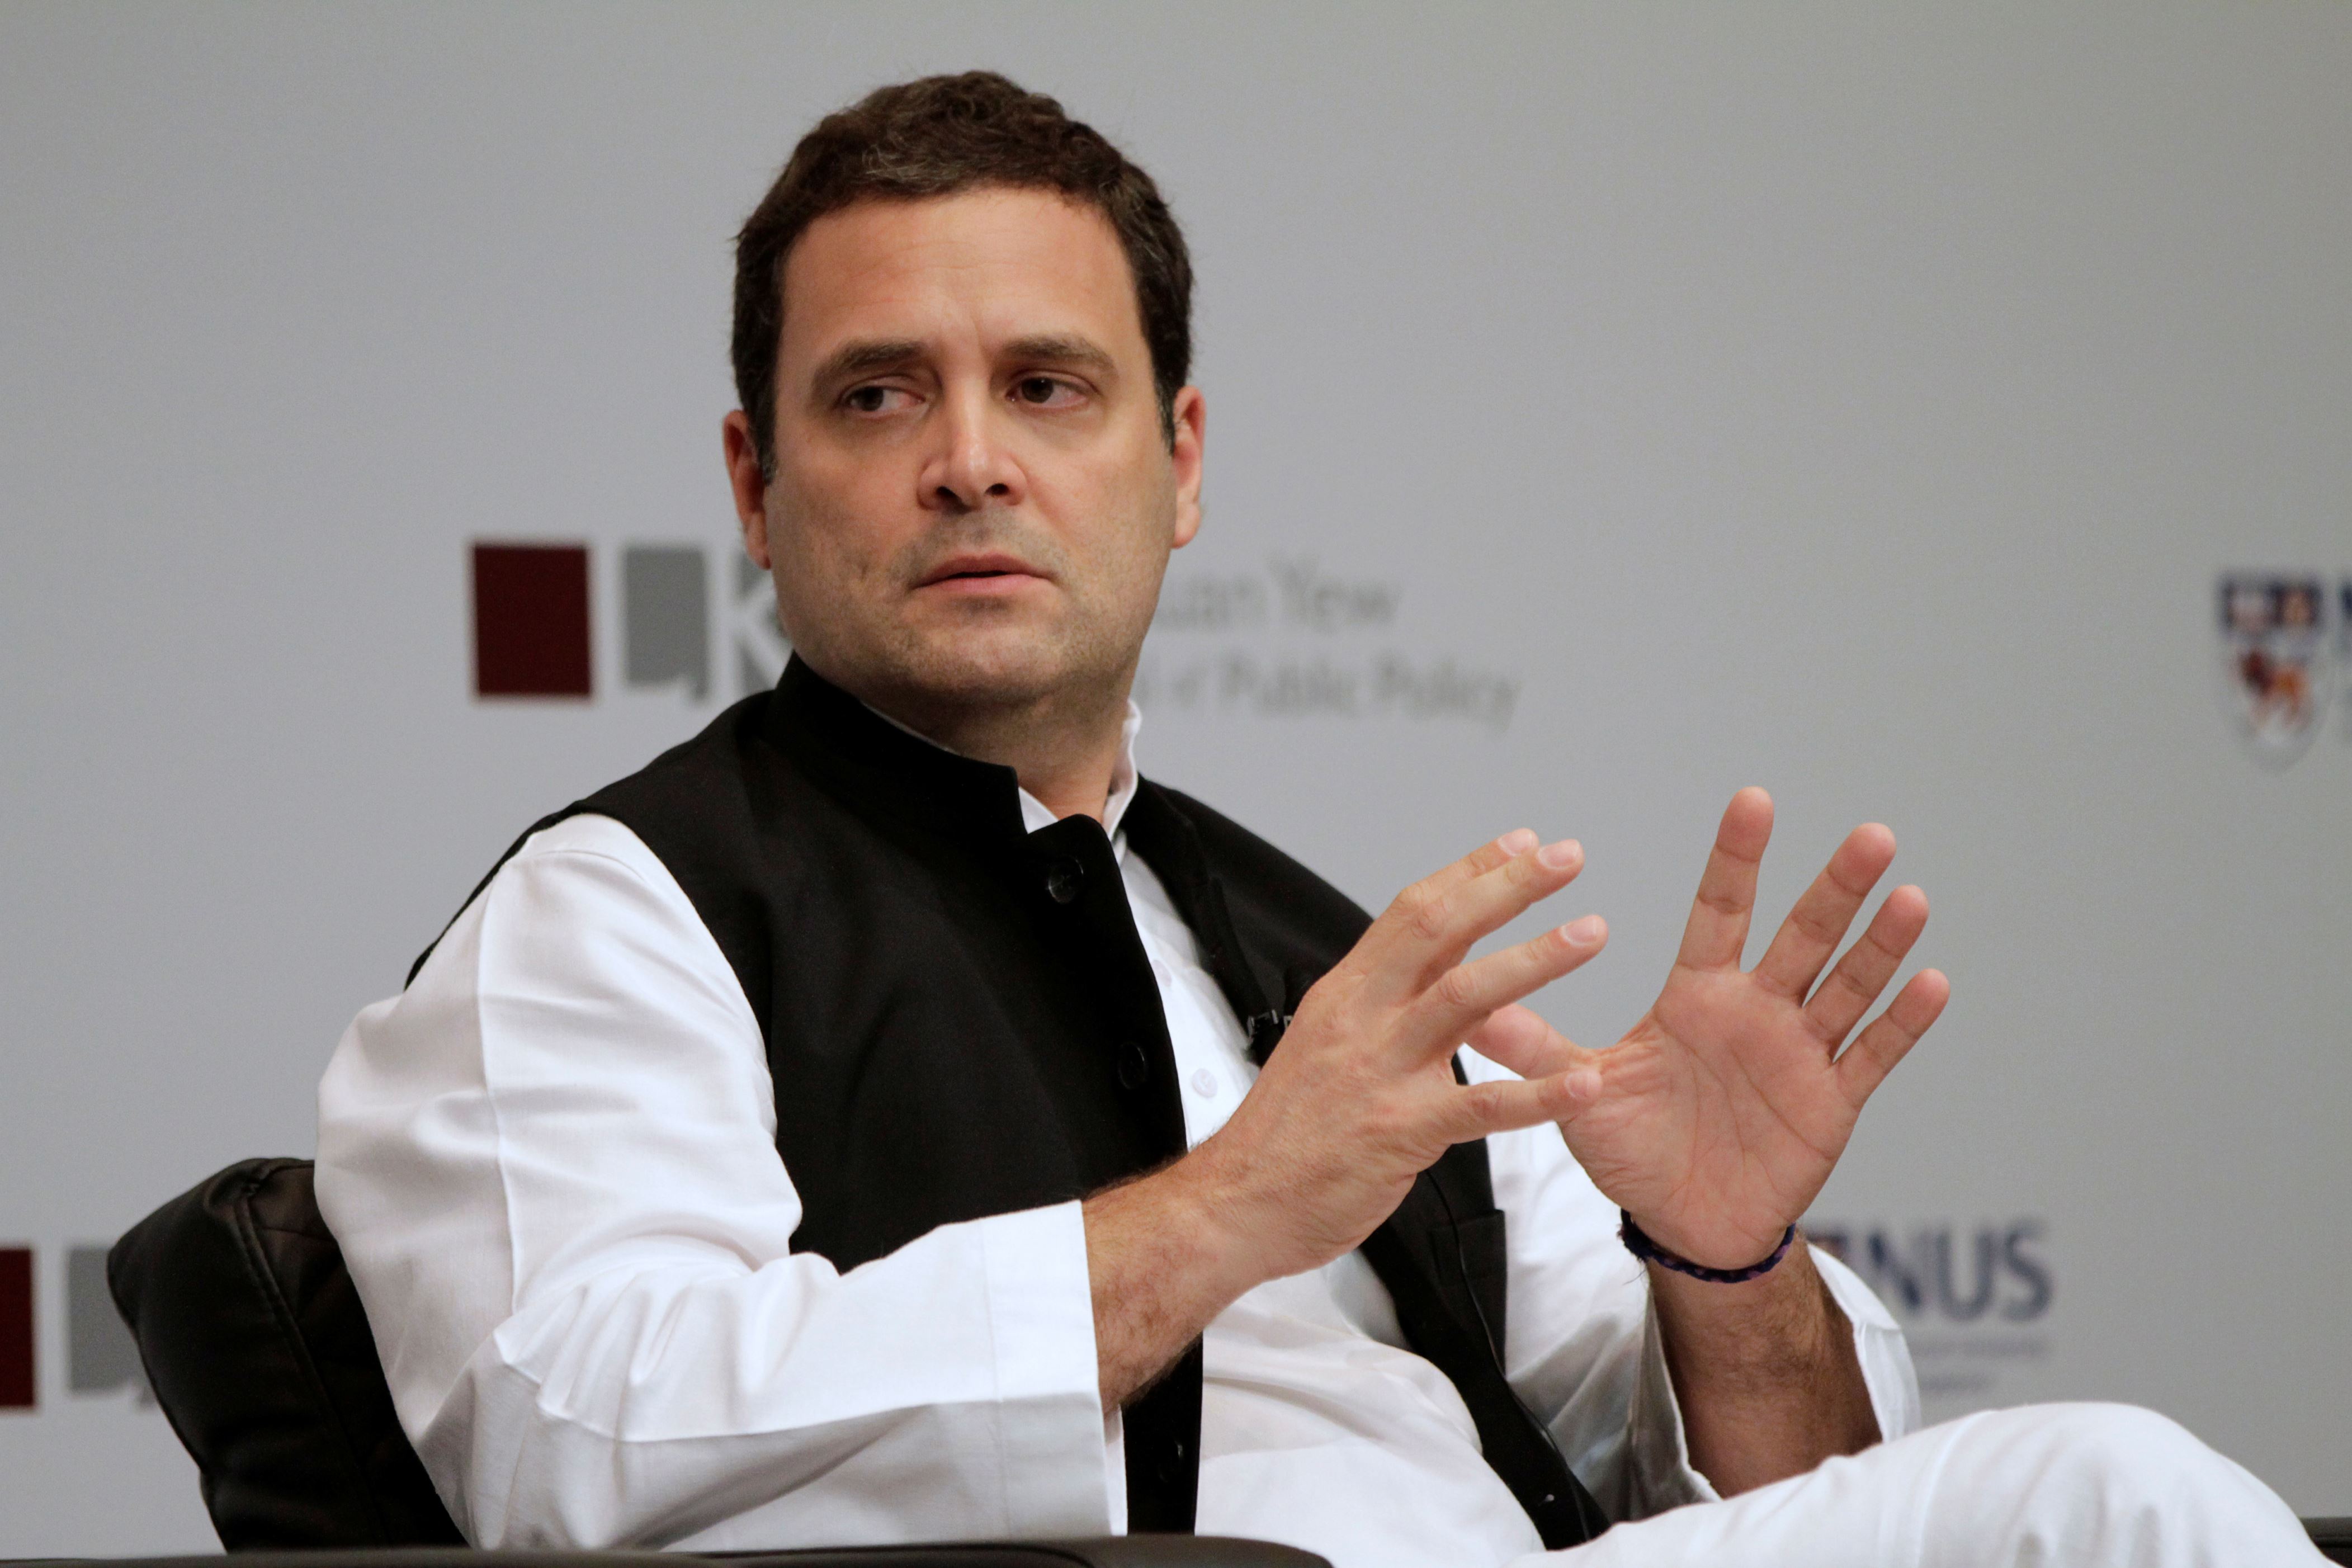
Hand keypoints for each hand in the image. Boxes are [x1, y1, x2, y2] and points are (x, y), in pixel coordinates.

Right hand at [1086, 828, 1617, 1405]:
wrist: (1237, 1204)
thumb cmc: (1284, 1134)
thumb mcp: (1322, 1044)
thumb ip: (1374, 1007)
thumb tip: (1420, 974)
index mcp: (1346, 994)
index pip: (1412, 911)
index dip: (1470, 871)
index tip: (1521, 845)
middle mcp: (1362, 1018)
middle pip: (1440, 929)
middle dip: (1508, 886)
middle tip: (1566, 858)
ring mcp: (1381, 1071)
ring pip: (1464, 995)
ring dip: (1534, 958)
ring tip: (1589, 934)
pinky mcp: (1400, 1130)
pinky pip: (1482, 1106)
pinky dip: (1539, 1095)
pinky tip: (1585, 1086)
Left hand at [1475, 788, 1948, 1269]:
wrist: (1682, 1224)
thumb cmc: (1634, 1149)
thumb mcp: (1580, 1093)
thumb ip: (1535, 1046)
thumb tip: (1468, 1001)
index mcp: (1697, 997)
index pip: (1719, 911)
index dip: (1737, 858)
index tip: (1754, 800)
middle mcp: (1755, 1011)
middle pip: (1801, 936)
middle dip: (1835, 887)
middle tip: (1869, 834)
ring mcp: (1798, 1053)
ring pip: (1847, 985)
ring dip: (1880, 943)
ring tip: (1909, 895)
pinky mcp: (1830, 1102)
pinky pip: (1872, 1055)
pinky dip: (1903, 1022)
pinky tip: (1933, 981)